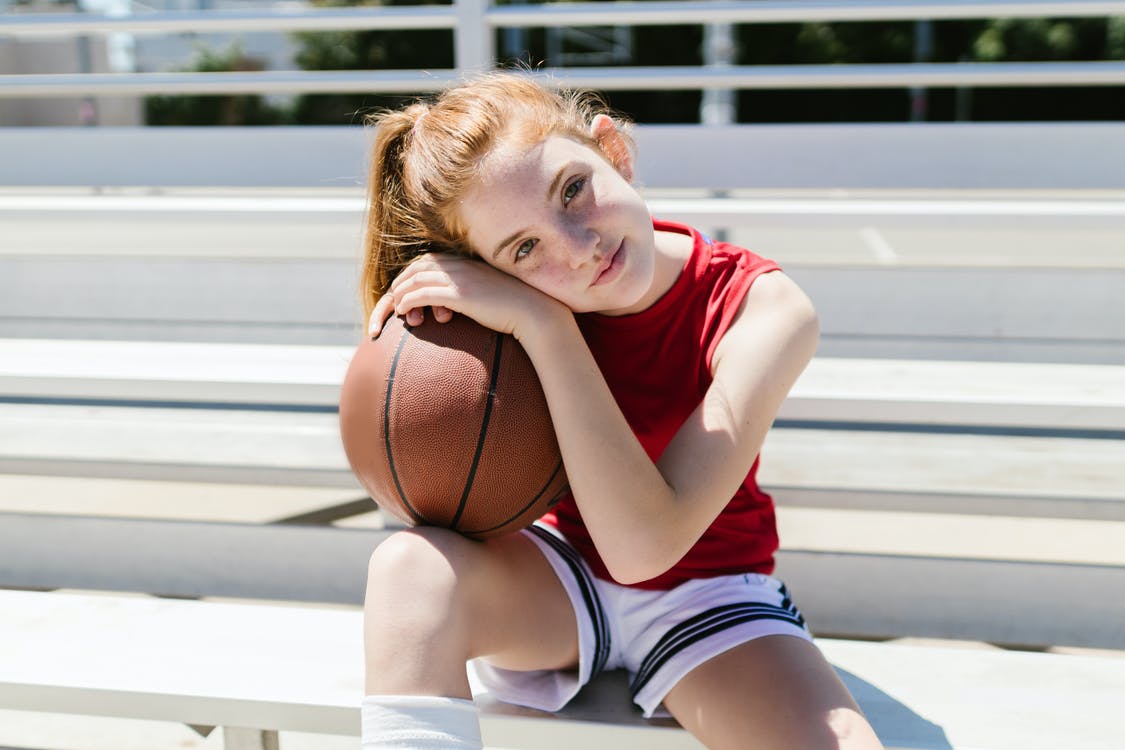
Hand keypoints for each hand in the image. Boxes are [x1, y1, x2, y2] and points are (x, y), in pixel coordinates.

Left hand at [368, 253, 564, 340]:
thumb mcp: (493, 291)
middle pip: (418, 267)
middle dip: (401, 282)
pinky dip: (408, 301)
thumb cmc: (518, 306)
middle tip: (393, 298)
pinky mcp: (459, 295)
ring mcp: (459, 279)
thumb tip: (466, 300)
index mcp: (468, 262)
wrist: (535, 311)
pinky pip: (422, 294)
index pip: (429, 260)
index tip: (405, 287)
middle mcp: (461, 265)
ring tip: (396, 307)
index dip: (412, 273)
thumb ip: (476, 288)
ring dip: (401, 293)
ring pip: (416, 280)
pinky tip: (403, 312)